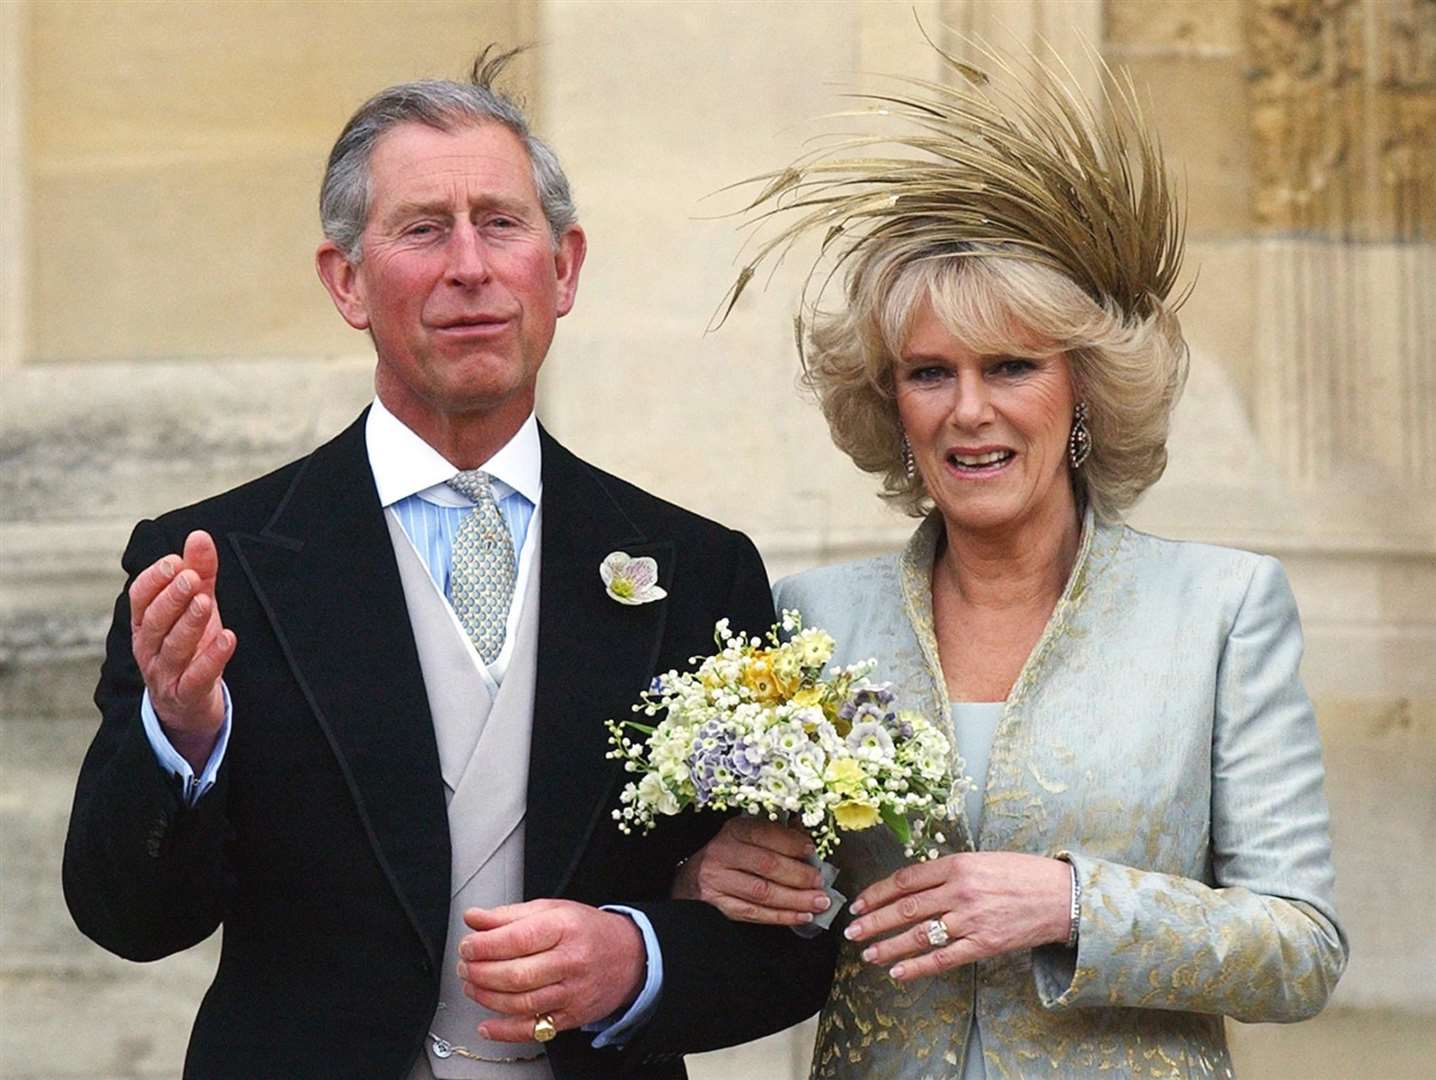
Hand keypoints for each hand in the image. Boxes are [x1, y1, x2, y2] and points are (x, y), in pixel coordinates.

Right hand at [129, 530, 234, 770]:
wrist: (189, 706)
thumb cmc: (191, 647)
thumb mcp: (196, 606)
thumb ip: (199, 572)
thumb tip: (199, 536)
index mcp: (145, 623)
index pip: (139, 598)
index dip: (154, 579)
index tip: (174, 560)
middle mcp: (149, 648)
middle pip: (153, 621)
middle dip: (170, 597)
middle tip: (190, 577)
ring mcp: (165, 674)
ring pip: (172, 647)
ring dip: (188, 623)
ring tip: (205, 601)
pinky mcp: (186, 696)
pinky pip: (196, 678)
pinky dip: (211, 658)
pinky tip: (227, 638)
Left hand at [455, 900, 644, 1041]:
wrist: (630, 957)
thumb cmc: (587, 931)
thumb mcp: (552, 910)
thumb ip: (510, 915)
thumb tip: (474, 918)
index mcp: (564, 928)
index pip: (518, 938)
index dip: (485, 944)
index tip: (467, 945)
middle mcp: (570, 961)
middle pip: (516, 974)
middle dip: (480, 972)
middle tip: (465, 966)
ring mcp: (572, 992)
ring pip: (521, 1003)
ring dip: (487, 997)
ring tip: (471, 986)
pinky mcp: (572, 1016)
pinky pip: (533, 1029)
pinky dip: (505, 1031)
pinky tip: (487, 1025)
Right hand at [671, 816, 829, 926]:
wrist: (691, 879)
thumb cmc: (728, 856)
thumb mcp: (746, 837)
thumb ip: (775, 836)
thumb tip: (807, 840)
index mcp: (733, 830)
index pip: (765, 834)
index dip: (791, 843)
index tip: (812, 851)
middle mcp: (722, 853)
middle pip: (767, 865)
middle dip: (799, 876)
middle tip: (821, 883)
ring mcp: (718, 881)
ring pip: (763, 892)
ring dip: (796, 899)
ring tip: (819, 902)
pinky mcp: (718, 905)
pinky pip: (755, 913)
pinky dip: (781, 916)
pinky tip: (801, 916)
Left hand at [844, 852, 1071, 980]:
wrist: (1060, 896)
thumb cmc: (1020, 874)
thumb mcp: (980, 860)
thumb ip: (947, 871)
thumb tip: (912, 885)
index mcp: (957, 864)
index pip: (906, 879)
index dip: (878, 892)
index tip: (859, 902)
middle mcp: (960, 891)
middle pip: (905, 907)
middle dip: (874, 920)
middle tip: (852, 930)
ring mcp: (971, 919)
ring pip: (919, 934)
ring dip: (889, 945)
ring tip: (868, 952)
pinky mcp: (984, 944)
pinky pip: (944, 958)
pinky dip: (918, 966)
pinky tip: (898, 972)